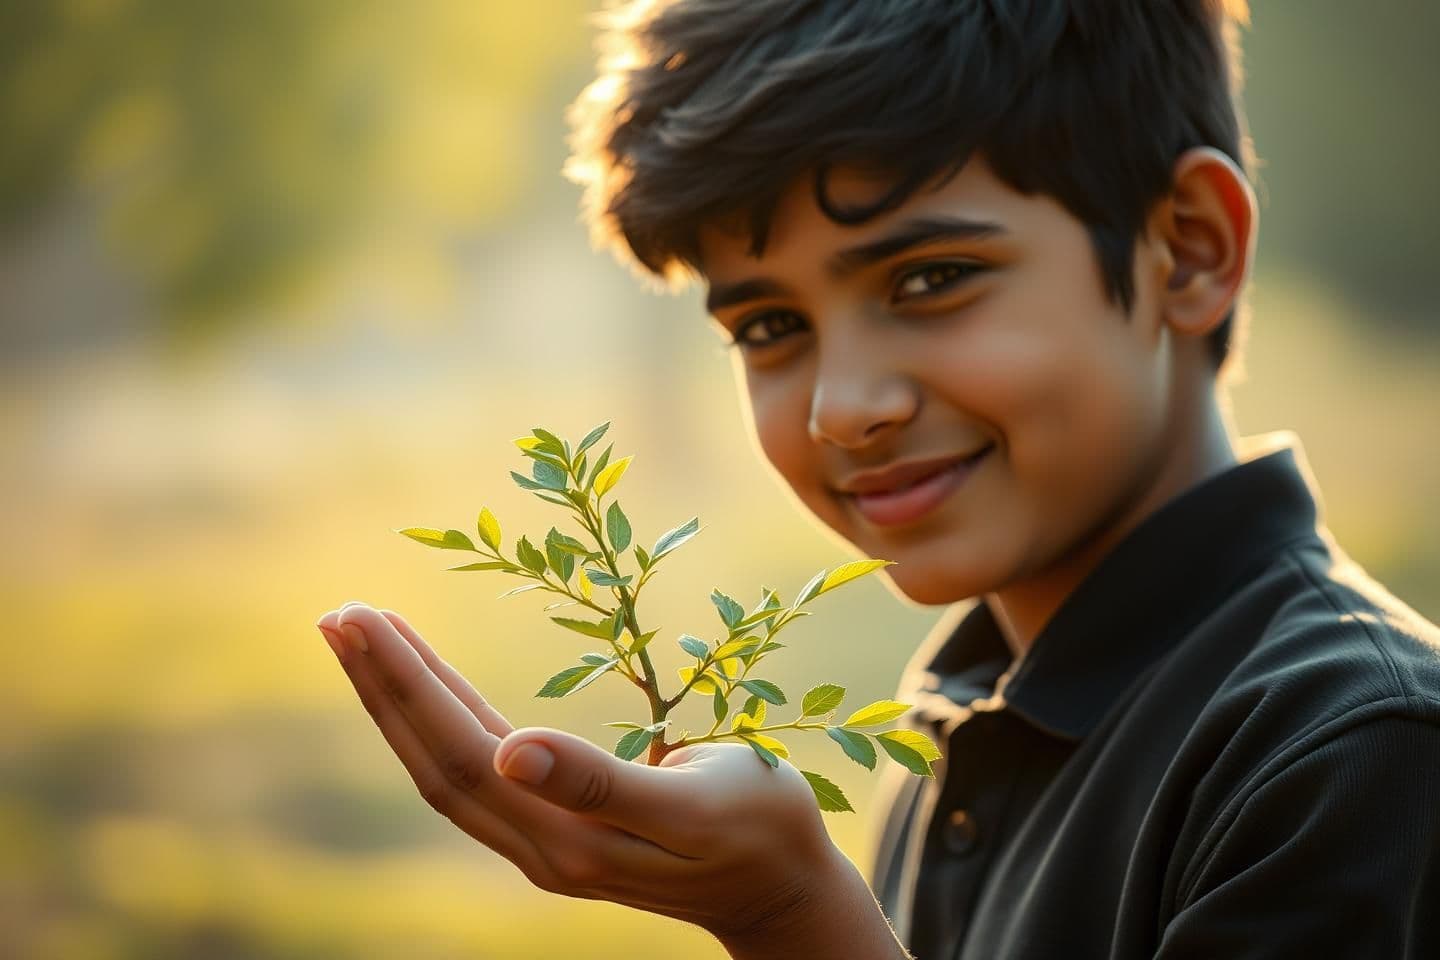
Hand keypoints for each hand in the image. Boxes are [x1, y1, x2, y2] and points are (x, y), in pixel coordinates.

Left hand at [314, 601, 871, 949]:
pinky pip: (481, 766)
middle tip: (339, 614)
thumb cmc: (759, 828)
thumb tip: (512, 751)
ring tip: (362, 635)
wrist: (781, 886)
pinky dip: (446, 715)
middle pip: (436, 759)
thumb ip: (601, 782)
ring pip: (449, 765)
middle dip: (384, 685)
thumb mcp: (695, 803)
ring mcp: (544, 838)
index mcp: (567, 837)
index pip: (461, 754)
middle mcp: (539, 844)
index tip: (363, 622)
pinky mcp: (557, 825)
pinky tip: (430, 680)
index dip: (408, 687)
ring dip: (402, 699)